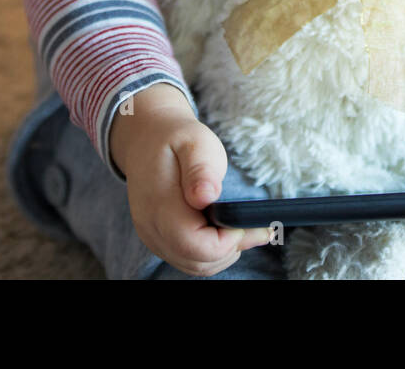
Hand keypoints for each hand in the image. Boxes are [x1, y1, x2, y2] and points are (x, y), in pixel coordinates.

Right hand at [111, 84, 271, 275]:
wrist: (146, 139)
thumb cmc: (176, 139)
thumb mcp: (194, 142)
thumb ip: (201, 170)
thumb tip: (206, 196)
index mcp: (160, 206)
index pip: (196, 246)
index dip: (227, 242)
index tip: (246, 221)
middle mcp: (152, 228)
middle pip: (198, 262)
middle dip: (232, 249)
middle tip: (258, 227)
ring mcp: (153, 236)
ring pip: (195, 266)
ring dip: (224, 254)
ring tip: (245, 228)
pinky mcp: (159, 238)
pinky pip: (188, 259)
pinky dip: (212, 253)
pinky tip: (227, 232)